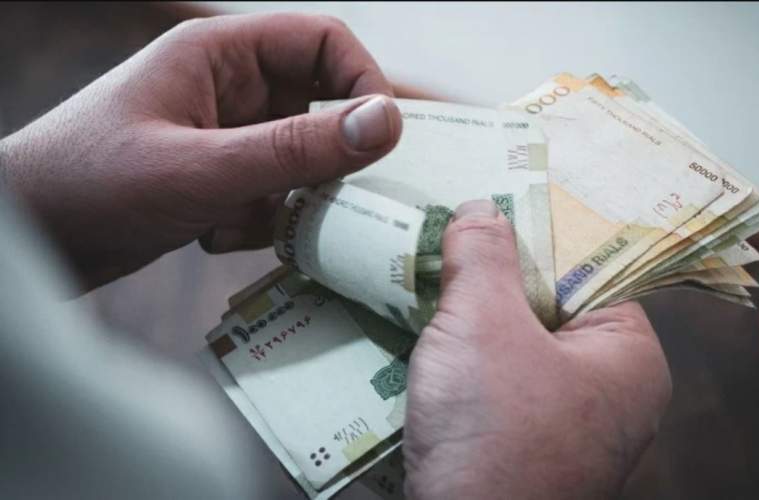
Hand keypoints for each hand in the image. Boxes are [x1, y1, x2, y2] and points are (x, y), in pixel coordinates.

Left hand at [0, 13, 400, 289]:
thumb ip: (294, 148)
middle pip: (317, 108)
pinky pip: (271, 194)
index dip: (363, 83)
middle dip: (321, 162)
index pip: (323, 42)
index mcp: (220, 55)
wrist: (30, 238)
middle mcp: (229, 89)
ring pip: (298, 161)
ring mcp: (224, 135)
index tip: (380, 143)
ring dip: (282, 201)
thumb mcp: (200, 169)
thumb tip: (385, 124)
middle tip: (316, 202)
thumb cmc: (90, 185)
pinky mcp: (217, 177)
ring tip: (234, 221)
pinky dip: (255, 222)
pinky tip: (209, 235)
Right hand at [404, 200, 671, 499]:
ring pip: (517, 347)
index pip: (590, 271)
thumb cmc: (493, 436)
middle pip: (549, 308)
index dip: (540, 235)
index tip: (496, 207)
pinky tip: (430, 341)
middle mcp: (608, 393)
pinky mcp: (525, 446)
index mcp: (628, 357)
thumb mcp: (483, 324)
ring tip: (432, 283)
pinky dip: (466, 362)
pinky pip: (497, 383)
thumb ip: (482, 257)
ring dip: (473, 321)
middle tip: (452, 240)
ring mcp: (566, 424)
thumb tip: (480, 209)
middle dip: (496, 279)